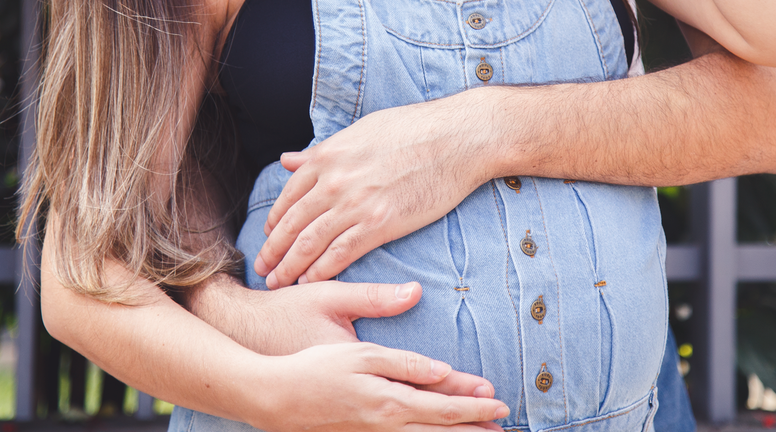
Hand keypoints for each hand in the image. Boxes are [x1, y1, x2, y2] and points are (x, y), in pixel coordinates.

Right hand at [253, 343, 508, 431]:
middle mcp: (384, 426)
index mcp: (388, 400)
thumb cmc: (314, 366)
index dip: (474, 406)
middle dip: (473, 431)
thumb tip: (442, 369)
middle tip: (502, 429)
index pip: (442, 406)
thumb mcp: (361, 352)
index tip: (500, 405)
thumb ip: (404, 361)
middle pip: (438, 431)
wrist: (272, 397)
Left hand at [254, 95, 496, 288]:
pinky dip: (321, 270)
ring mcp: (355, 203)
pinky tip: (310, 281)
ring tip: (277, 282)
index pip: (289, 195)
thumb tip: (288, 159)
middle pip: (293, 223)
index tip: (269, 237)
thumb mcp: (360, 132)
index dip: (276, 221)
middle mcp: (334, 180)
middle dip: (273, 250)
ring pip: (310, 242)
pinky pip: (341, 253)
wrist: (456, 138)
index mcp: (328, 156)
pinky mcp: (380, 223)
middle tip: (262, 269)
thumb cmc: (413, 129)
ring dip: (290, 266)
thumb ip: (321, 151)